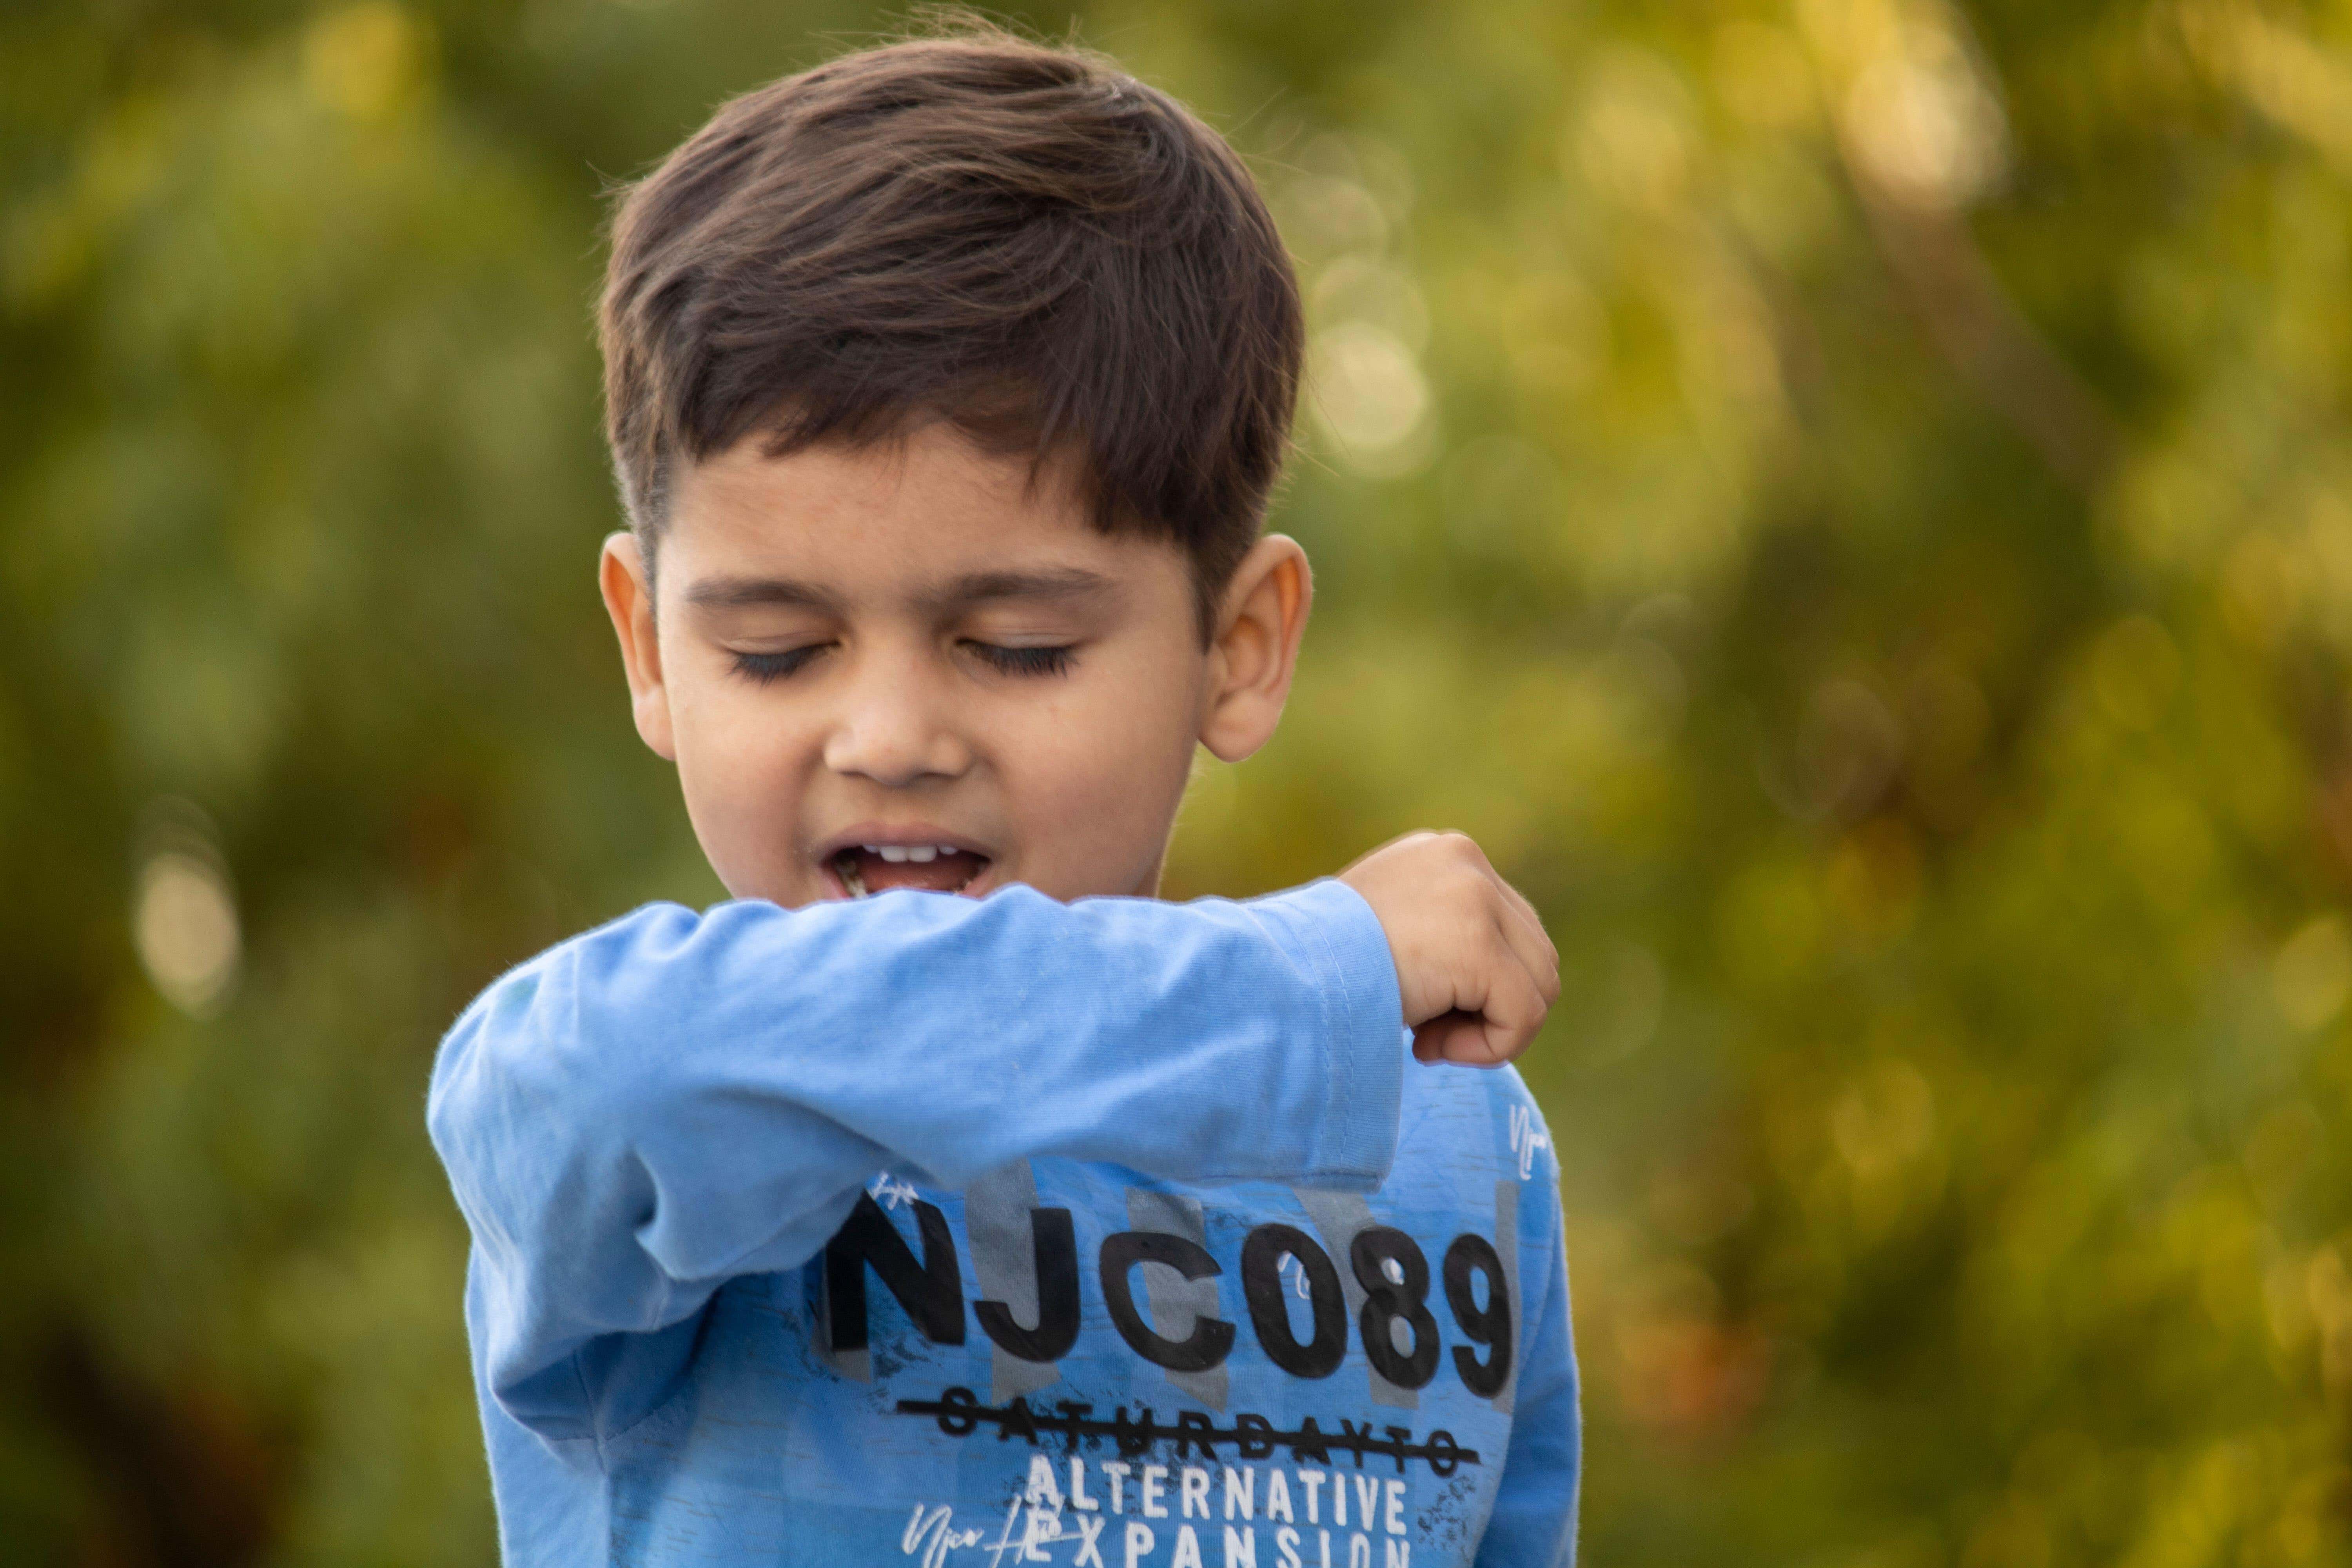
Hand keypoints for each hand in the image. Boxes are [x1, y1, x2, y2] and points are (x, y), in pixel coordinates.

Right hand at [1338, 831, 1559, 1066]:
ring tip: (1427, 1041)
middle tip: (1428, 1034)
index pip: (1512, 927)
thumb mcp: (1385, 929)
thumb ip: (1441, 934)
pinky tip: (1429, 1048)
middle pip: (1537, 956)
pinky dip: (1491, 1049)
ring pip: (1540, 988)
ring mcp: (1476, 898)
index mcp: (1445, 853)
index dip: (1484, 985)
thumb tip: (1495, 986)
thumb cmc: (1318, 967)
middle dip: (1493, 1008)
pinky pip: (1525, 1016)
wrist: (1276, 975)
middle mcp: (1466, 860)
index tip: (1424, 1009)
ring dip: (1491, 1031)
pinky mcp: (1477, 947)